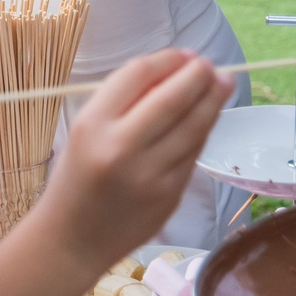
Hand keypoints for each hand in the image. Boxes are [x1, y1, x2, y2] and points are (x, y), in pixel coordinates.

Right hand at [39, 50, 231, 265]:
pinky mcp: (168, 196)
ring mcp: (149, 175)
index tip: (183, 55)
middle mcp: (121, 148)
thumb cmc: (76, 178)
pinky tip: (208, 118)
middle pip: (172, 98)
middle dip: (198, 76)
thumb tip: (175, 70)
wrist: (71, 240)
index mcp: (93, 125)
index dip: (167, 59)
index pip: (138, 75)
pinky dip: (203, 131)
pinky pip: (193, 154)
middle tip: (211, 65)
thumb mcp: (86, 131)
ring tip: (224, 83)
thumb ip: (124, 102)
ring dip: (213, 101)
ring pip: (193, 127)